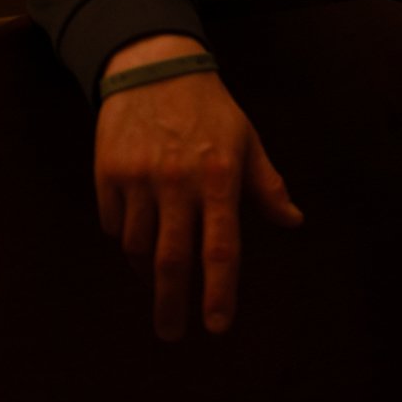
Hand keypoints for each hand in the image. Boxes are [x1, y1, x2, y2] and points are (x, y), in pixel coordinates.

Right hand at [94, 34, 303, 340]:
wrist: (154, 68)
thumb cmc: (211, 110)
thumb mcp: (248, 141)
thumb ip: (267, 186)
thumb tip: (294, 221)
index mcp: (220, 178)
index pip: (221, 248)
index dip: (219, 292)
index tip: (216, 327)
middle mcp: (178, 182)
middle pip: (171, 259)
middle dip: (171, 304)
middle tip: (171, 333)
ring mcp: (139, 179)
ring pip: (137, 246)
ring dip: (147, 270)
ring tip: (157, 280)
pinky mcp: (107, 174)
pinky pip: (114, 224)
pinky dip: (125, 238)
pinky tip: (137, 235)